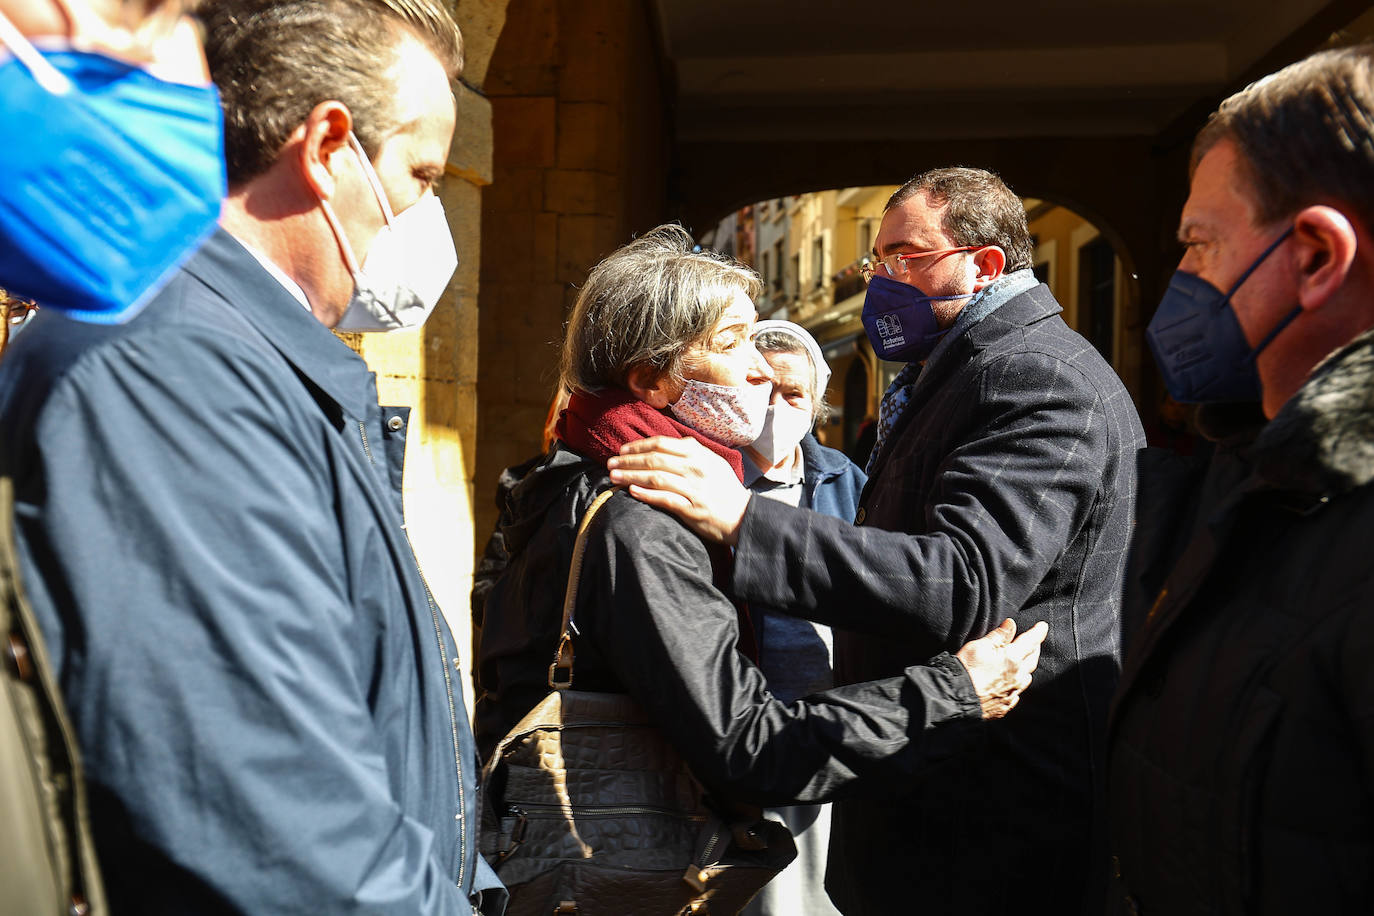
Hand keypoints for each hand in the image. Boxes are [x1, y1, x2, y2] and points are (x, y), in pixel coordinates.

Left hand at [606, 437, 749, 544]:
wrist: (743, 517)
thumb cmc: (725, 490)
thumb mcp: (714, 463)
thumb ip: (693, 451)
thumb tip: (671, 443)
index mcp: (698, 454)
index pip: (661, 444)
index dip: (639, 445)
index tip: (622, 450)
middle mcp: (695, 468)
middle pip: (654, 459)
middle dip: (628, 460)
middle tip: (610, 463)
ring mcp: (693, 488)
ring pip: (655, 477)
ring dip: (630, 476)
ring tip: (614, 477)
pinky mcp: (691, 508)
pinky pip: (664, 498)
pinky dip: (646, 494)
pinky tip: (631, 491)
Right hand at [954, 618, 1047, 718]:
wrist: (955, 698)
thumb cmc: (966, 670)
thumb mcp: (979, 646)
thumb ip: (998, 636)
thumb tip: (1011, 624)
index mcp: (1012, 658)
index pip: (1031, 641)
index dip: (1039, 632)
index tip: (1043, 626)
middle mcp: (1017, 676)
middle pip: (1033, 659)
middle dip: (1035, 648)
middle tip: (1034, 642)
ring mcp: (1012, 693)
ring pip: (1027, 677)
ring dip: (1027, 667)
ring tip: (1023, 662)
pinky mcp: (1005, 705)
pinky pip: (1016, 693)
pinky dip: (1016, 685)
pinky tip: (1010, 683)